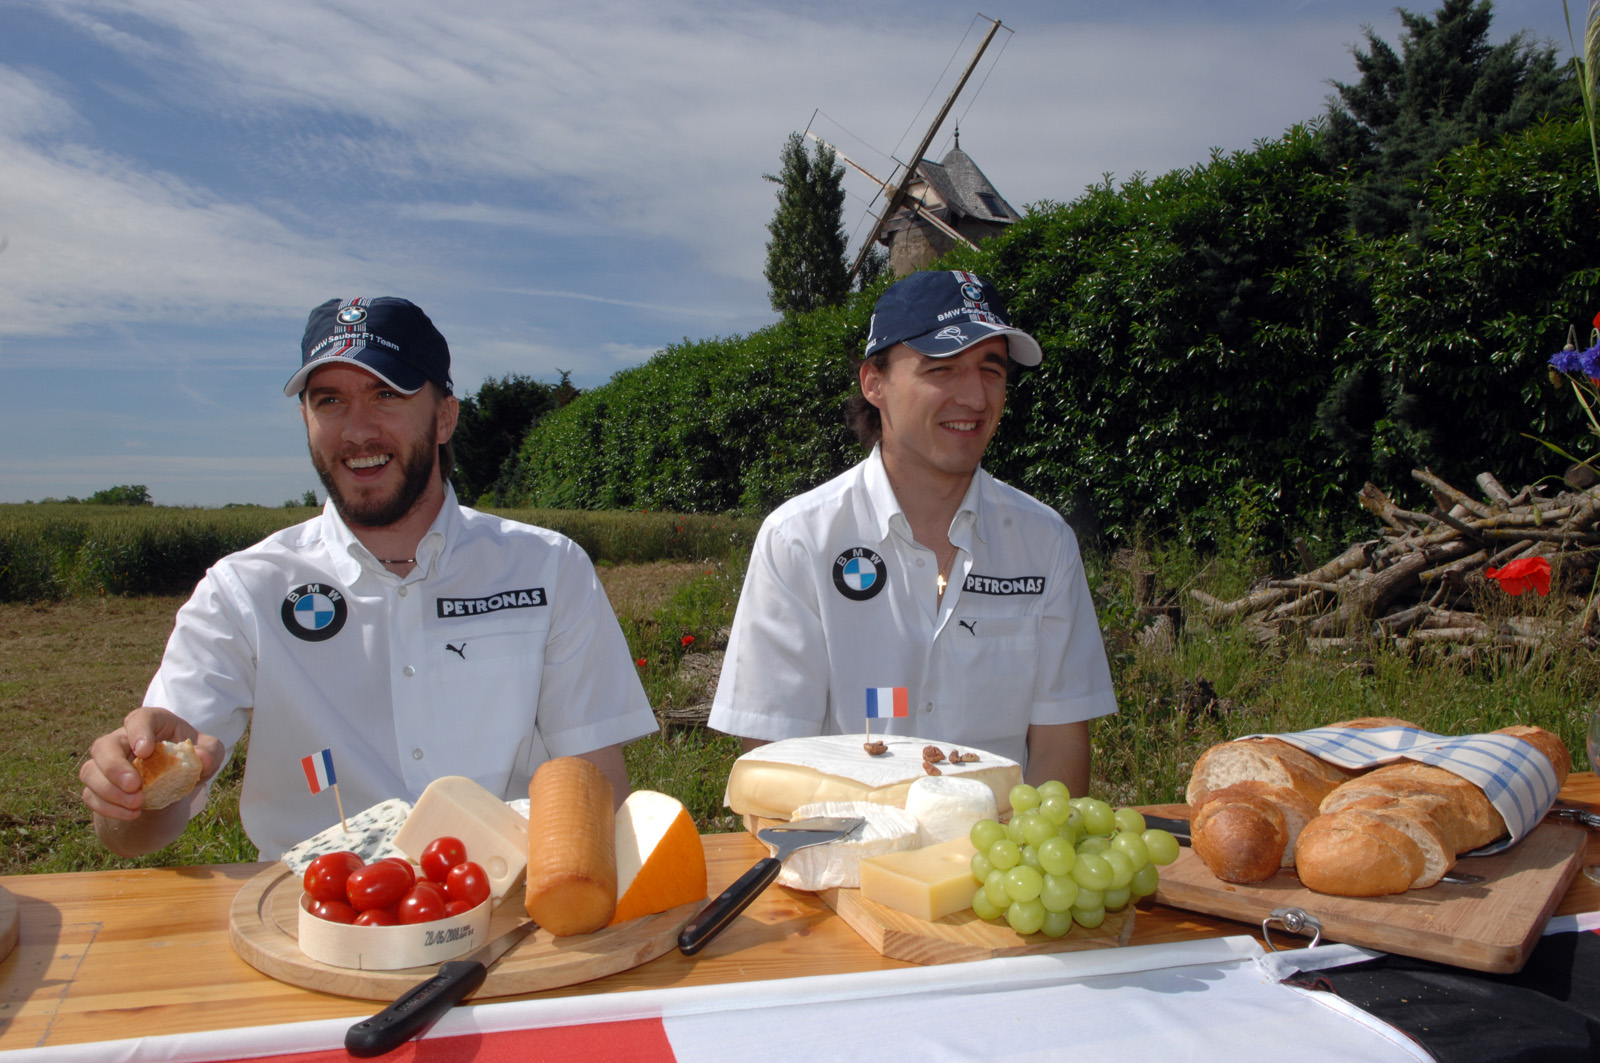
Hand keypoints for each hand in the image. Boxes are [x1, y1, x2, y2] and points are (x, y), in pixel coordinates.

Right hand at [79, 707, 221, 821]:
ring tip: (137, 805)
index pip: (139, 719)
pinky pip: (90, 795)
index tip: (144, 751)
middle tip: (135, 786)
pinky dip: (107, 807)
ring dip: (109, 792)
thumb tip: (201, 758)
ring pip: (90, 771)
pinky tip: (131, 815)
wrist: (171, 785)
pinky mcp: (99, 784)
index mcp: (151, 723)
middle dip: (114, 768)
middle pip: (104, 746)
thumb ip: (210, 752)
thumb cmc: (190, 760)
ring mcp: (107, 762)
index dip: (138, 732)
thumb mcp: (209, 753)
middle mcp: (123, 739)